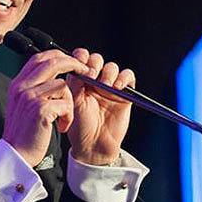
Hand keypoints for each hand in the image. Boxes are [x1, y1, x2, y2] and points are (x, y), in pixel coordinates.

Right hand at [3, 50, 88, 166]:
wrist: (15, 154)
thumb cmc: (23, 132)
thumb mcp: (23, 105)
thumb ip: (34, 88)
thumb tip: (54, 74)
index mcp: (18, 84)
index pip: (39, 57)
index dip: (58, 56)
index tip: (71, 62)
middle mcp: (22, 87)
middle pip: (52, 62)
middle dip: (73, 64)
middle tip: (84, 72)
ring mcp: (30, 97)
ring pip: (62, 85)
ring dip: (70, 102)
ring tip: (64, 117)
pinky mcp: (40, 110)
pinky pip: (65, 103)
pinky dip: (68, 116)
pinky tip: (62, 126)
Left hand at [66, 48, 135, 165]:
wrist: (93, 144)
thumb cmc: (79, 126)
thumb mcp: (72, 102)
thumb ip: (74, 83)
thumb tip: (78, 66)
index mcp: (79, 80)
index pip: (81, 58)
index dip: (81, 57)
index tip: (79, 65)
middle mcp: (94, 81)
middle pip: (97, 59)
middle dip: (95, 64)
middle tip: (92, 76)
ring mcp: (109, 87)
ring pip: (112, 67)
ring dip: (108, 72)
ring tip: (104, 85)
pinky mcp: (124, 94)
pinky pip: (128, 76)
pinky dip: (124, 77)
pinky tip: (117, 87)